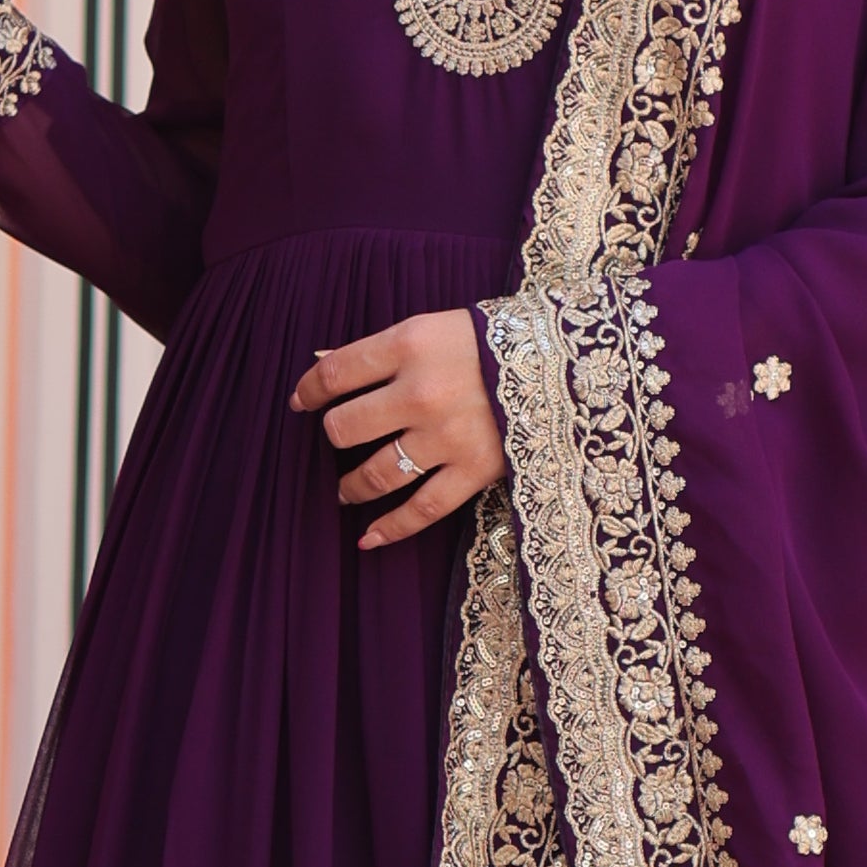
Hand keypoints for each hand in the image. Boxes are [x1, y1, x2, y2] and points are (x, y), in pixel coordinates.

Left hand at [293, 308, 507, 553]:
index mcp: (410, 345)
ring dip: (351, 487)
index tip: (302, 402)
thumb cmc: (490, 341)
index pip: (335, 373)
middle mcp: (421, 392)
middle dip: (333, 436)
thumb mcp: (432, 328)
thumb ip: (379, 350)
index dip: (309, 391)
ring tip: (344, 491)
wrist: (564, 363)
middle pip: (346, 426)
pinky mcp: (473, 471)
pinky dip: (390, 529)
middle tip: (337, 440)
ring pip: (375, 473)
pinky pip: (421, 510)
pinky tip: (367, 539)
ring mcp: (446, 436)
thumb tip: (320, 367)